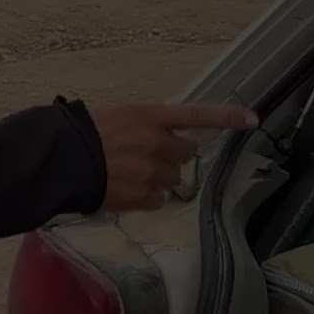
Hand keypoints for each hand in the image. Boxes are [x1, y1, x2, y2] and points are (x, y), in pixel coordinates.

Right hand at [89, 103, 257, 211]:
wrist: (61, 160)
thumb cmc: (80, 132)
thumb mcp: (115, 116)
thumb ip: (143, 124)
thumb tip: (159, 132)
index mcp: (149, 117)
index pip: (195, 114)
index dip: (226, 116)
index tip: (252, 119)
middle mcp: (157, 143)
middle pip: (185, 151)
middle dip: (171, 154)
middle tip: (147, 155)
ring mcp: (153, 171)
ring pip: (172, 177)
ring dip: (158, 176)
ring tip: (129, 173)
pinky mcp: (145, 196)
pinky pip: (158, 199)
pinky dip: (146, 196)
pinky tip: (126, 189)